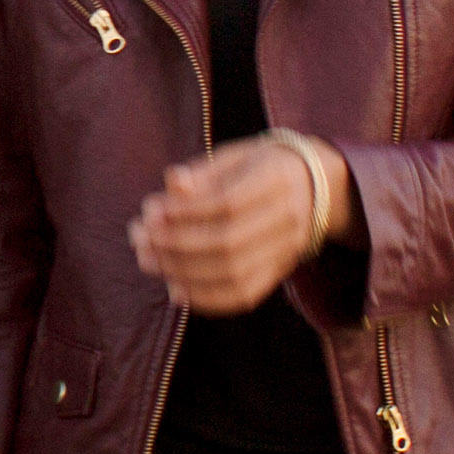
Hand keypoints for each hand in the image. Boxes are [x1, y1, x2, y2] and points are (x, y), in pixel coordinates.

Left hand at [131, 131, 347, 314]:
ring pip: (234, 274)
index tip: (150, 211)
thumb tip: (171, 183)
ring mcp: (287, 250)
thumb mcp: (234, 156)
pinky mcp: (279, 273)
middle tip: (139, 239)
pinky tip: (175, 287)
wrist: (314, 188)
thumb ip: (203, 172)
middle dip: (175, 245)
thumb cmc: (260, 166)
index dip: (185, 212)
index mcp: (277, 179)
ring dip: (182, 272)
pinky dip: (205, 298)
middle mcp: (288, 218)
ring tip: (147, 259)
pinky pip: (244, 295)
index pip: (228, 203)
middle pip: (228, 242)